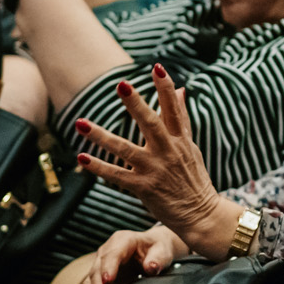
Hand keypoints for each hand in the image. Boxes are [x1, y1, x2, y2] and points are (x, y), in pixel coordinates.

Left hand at [71, 64, 239, 252]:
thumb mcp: (191, 147)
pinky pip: (117, 176)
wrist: (201, 215)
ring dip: (102, 136)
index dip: (166, 88)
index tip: (157, 68)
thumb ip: (182, 118)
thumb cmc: (194, 179)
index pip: (174, 110)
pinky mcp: (144, 188)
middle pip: (151, 124)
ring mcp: (155, 170)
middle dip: (136, 104)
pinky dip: (99, 168)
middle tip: (121, 85)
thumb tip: (182, 89)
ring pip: (125, 150)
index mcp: (181, 140)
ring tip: (81, 123)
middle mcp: (168, 152)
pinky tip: (81, 159)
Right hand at [76, 224, 187, 283]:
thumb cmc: (158, 249)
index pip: (112, 254)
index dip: (109, 267)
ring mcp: (101, 265)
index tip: (108, 281)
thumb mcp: (162, 251)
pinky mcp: (99, 278)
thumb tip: (151, 267)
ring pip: (89, 282)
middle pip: (97, 270)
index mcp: (122, 241)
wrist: (153, 250)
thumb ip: (158, 258)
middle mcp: (107, 252)